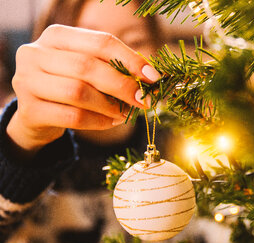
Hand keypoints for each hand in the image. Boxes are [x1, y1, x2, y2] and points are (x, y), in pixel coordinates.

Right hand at [7, 24, 159, 157]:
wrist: (37, 114)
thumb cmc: (70, 86)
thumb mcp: (88, 70)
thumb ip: (113, 68)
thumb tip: (151, 79)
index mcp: (57, 36)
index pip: (100, 42)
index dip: (130, 60)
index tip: (154, 78)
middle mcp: (36, 53)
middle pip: (87, 66)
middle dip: (122, 85)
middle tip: (143, 100)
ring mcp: (27, 81)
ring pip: (78, 92)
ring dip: (109, 105)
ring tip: (124, 113)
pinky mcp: (29, 110)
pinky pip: (73, 117)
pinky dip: (98, 121)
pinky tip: (110, 122)